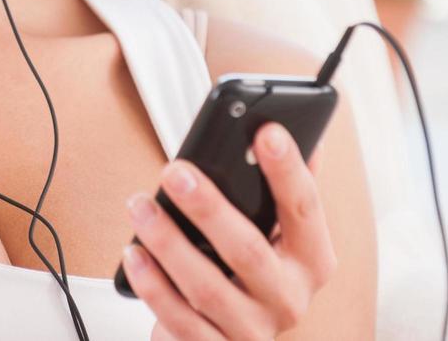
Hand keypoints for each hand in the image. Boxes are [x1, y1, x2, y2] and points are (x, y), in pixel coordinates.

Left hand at [122, 122, 336, 340]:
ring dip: (168, 243)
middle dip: (209, 208)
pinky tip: (134, 253)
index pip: (304, 208)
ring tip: (140, 206)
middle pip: (248, 251)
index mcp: (312, 259)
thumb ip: (282, 185)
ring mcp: (252, 330)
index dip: (287, 169)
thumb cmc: (252, 270)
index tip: (266, 130)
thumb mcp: (277, 230)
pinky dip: (153, 286)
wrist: (232, 336)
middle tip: (176, 171)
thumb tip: (286, 126)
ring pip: (207, 288)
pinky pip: (180, 320)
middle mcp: (289, 299)